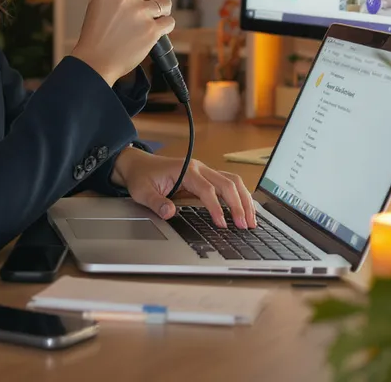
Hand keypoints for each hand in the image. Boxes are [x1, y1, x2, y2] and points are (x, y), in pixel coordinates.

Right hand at [71, 0, 172, 85]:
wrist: (96, 61)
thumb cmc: (95, 32)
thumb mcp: (95, 1)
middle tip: (145, 3)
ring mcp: (140, 14)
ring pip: (166, 2)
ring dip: (161, 10)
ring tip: (147, 18)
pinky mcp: (151, 31)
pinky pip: (170, 21)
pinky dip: (164, 26)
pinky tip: (151, 30)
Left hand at [111, 148, 256, 228]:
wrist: (138, 164)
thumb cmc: (141, 177)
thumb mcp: (142, 191)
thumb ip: (155, 202)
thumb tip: (169, 213)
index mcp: (185, 170)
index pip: (207, 189)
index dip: (217, 207)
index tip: (223, 224)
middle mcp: (199, 168)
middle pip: (227, 183)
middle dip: (238, 204)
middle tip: (245, 226)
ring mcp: (204, 171)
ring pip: (232, 181)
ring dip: (244, 199)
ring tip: (252, 220)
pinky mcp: (206, 176)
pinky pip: (228, 183)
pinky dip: (240, 195)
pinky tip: (245, 210)